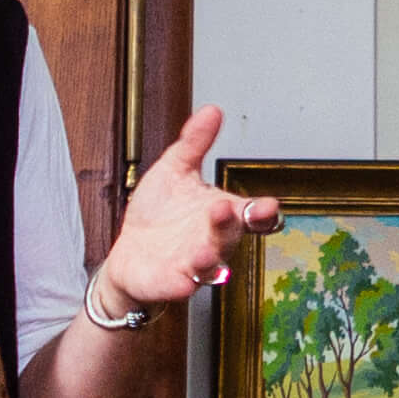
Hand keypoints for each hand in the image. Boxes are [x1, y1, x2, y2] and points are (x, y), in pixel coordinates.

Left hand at [92, 107, 281, 318]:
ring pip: (211, 265)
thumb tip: (212, 110)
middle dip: (228, 225)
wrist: (130, 253)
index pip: (252, 215)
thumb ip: (194, 143)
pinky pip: (181, 286)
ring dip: (209, 259)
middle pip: (231, 236)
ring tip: (203, 252)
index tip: (268, 206)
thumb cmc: (159, 214)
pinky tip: (183, 282)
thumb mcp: (174, 170)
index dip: (263, 213)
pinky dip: (182, 285)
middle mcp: (214, 241)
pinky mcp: (171, 283)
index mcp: (222, 213)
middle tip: (223, 210)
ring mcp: (194, 265)